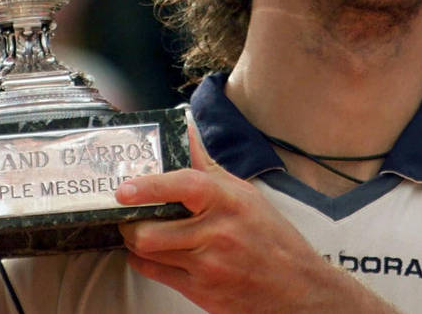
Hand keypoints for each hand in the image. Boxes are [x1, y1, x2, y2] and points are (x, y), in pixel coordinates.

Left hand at [116, 124, 397, 312]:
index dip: (150, 186)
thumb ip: (205, 164)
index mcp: (228, 201)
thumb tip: (182, 129)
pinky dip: (144, 260)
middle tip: (127, 211)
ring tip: (139, 228)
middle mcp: (217, 233)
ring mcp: (207, 266)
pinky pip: (155, 273)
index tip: (124, 188)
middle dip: (130, 221)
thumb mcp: (243, 193)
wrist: (297, 288)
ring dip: (134, 240)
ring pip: (148, 252)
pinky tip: (151, 251)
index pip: (184, 186)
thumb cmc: (270, 236)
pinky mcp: (200, 291)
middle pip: (151, 230)